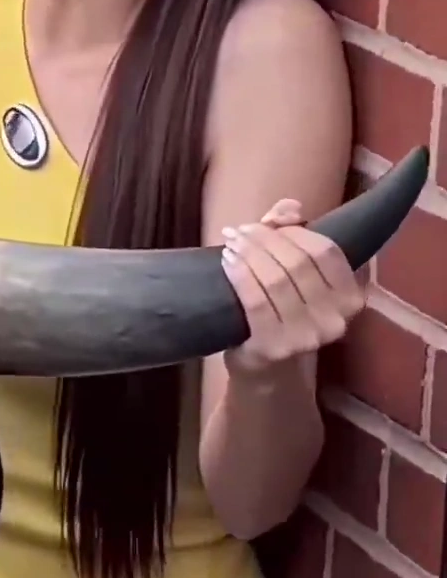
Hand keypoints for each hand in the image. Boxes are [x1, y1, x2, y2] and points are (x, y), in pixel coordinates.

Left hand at [219, 196, 363, 370]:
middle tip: (241, 231)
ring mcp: (306, 337)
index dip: (296, 232)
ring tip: (231, 243)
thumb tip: (290, 207)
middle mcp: (336, 319)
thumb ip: (293, 235)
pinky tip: (226, 263)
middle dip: (265, 240)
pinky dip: (239, 276)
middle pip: (298, 264)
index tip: (270, 224)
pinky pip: (255, 302)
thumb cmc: (283, 313)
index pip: (326, 252)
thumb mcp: (295, 275)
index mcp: (351, 298)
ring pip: (275, 281)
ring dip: (248, 254)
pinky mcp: (275, 348)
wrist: (268, 370)